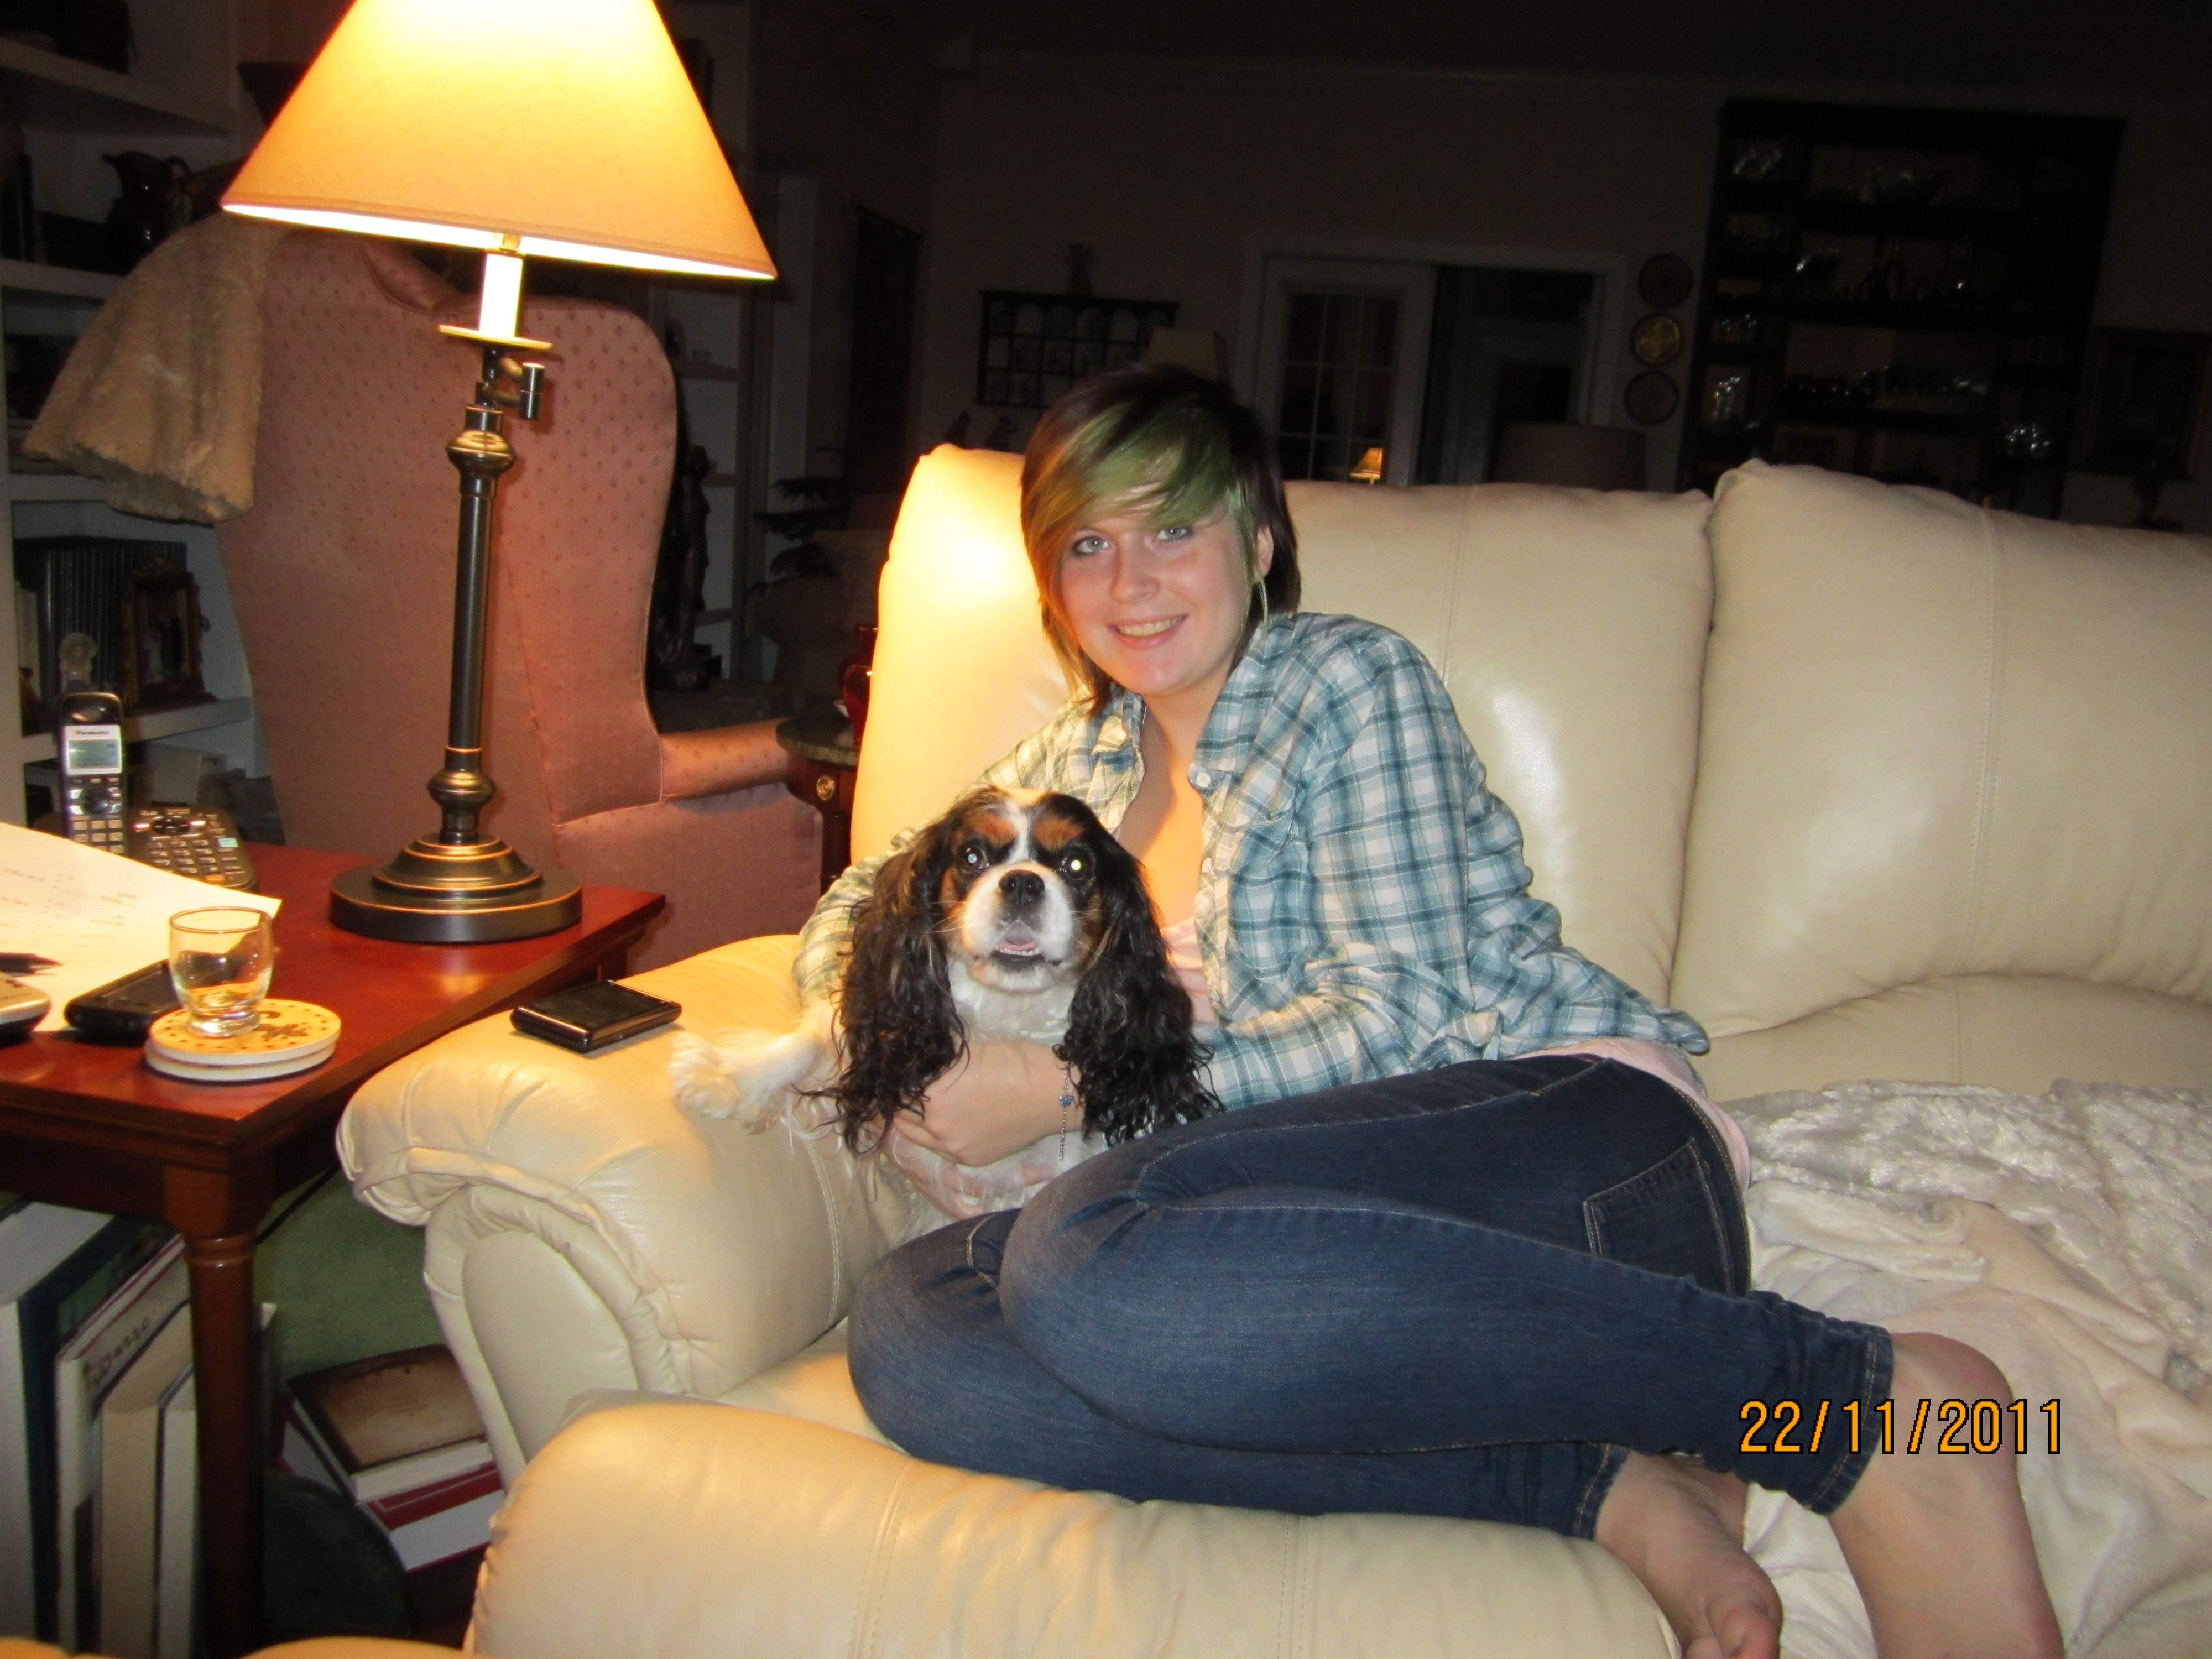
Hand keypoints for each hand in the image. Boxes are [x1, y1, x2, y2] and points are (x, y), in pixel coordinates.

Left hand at [892, 1038, 1068, 1166]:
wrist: (1054, 1094)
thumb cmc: (1016, 1062)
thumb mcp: (969, 1049)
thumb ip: (937, 1058)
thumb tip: (916, 1054)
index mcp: (932, 1093)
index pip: (896, 1086)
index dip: (894, 1076)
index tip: (895, 1068)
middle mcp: (935, 1125)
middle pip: (899, 1113)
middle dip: (899, 1099)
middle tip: (901, 1086)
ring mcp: (952, 1147)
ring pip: (914, 1135)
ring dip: (911, 1120)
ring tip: (916, 1105)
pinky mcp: (969, 1159)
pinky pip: (938, 1148)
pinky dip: (933, 1135)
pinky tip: (940, 1122)